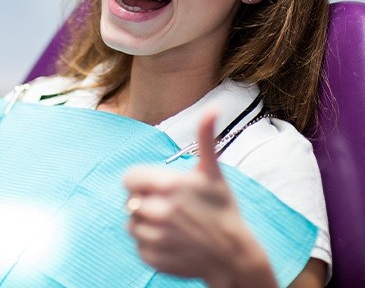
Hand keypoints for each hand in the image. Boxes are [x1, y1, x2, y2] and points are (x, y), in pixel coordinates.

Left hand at [123, 109, 277, 286]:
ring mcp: (157, 238)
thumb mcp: (213, 172)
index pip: (129, 178)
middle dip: (144, 201)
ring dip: (144, 222)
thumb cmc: (222, 208)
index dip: (138, 181)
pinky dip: (149, 244)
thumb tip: (213, 107)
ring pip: (131, 225)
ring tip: (169, 223)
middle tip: (166, 205)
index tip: (153, 185)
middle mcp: (160, 211)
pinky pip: (138, 247)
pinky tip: (171, 241)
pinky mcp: (154, 260)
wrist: (233, 255)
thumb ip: (205, 138)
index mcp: (170, 185)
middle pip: (130, 201)